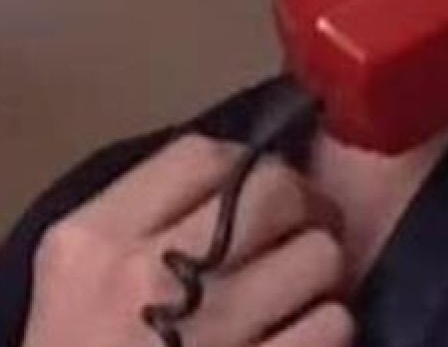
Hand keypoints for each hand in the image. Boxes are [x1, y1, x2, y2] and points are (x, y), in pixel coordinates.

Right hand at [22, 135, 352, 346]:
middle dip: (302, 209)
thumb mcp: (77, 279)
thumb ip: (144, 219)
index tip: (262, 192)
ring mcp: (207, 333)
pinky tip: (298, 339)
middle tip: (299, 233)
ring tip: (295, 294)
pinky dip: (326, 329)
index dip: (250, 166)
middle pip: (276, 192)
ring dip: (318, 275)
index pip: (204, 156)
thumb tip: (241, 171)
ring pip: (320, 256)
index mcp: (94, 241)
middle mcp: (149, 276)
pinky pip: (332, 325)